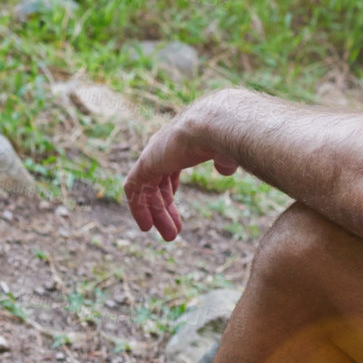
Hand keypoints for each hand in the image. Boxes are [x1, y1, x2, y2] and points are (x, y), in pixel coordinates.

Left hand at [123, 96, 239, 240]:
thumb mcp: (228, 151)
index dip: (170, 190)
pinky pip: (133, 189)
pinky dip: (138, 208)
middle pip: (157, 183)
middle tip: (173, 233)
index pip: (168, 169)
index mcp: (180, 143)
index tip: (175, 212)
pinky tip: (147, 227)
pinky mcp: (145, 163)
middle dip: (164, 209)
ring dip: (156, 214)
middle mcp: (163, 148)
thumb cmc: (228, 135)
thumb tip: (225, 170)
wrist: (217, 125)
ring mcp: (153, 155)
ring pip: (146, 190)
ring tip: (170, 237)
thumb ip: (224, 159)